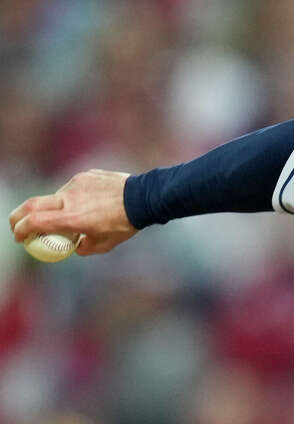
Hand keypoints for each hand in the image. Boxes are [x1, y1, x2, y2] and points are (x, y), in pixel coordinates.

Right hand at [9, 169, 137, 255]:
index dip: (21, 230)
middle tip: (18, 225)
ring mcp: (76, 184)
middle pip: (31, 205)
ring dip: (54, 207)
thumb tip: (73, 246)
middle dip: (18, 216)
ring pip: (55, 196)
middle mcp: (70, 198)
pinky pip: (72, 188)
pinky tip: (90, 203)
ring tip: (74, 215)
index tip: (19, 237)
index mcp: (72, 218)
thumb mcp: (104, 244)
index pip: (34, 222)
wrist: (144, 197)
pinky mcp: (85, 175)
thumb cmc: (125, 223)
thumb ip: (84, 247)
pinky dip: (72, 197)